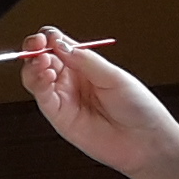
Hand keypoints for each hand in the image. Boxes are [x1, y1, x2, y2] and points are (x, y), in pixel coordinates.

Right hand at [18, 27, 178, 178]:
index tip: (48, 37)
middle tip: (38, 45)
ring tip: (43, 62)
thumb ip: (85, 60)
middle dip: (36, 49)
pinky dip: (38, 84)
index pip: (58, 44)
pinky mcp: (59, 116)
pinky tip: (45, 76)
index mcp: (85, 65)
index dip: (49, 38)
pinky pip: (42, 97)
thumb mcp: (114, 76)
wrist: (146, 141)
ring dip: (33, 66)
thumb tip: (59, 43)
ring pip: (35, 76)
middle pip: (42, 58)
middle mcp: (71, 80)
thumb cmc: (138, 108)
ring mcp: (64, 97)